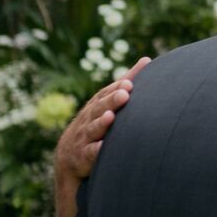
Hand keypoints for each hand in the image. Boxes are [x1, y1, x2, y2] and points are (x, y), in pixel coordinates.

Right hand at [54, 58, 150, 216]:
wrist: (69, 156)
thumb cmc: (95, 122)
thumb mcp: (106, 102)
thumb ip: (125, 83)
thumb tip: (147, 60)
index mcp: (97, 105)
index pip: (106, 94)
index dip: (116, 89)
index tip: (129, 83)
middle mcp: (90, 118)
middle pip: (100, 108)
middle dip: (111, 101)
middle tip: (124, 94)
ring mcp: (85, 137)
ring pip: (93, 129)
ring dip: (102, 123)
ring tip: (111, 116)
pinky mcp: (83, 156)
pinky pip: (90, 153)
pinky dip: (96, 150)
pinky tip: (103, 146)